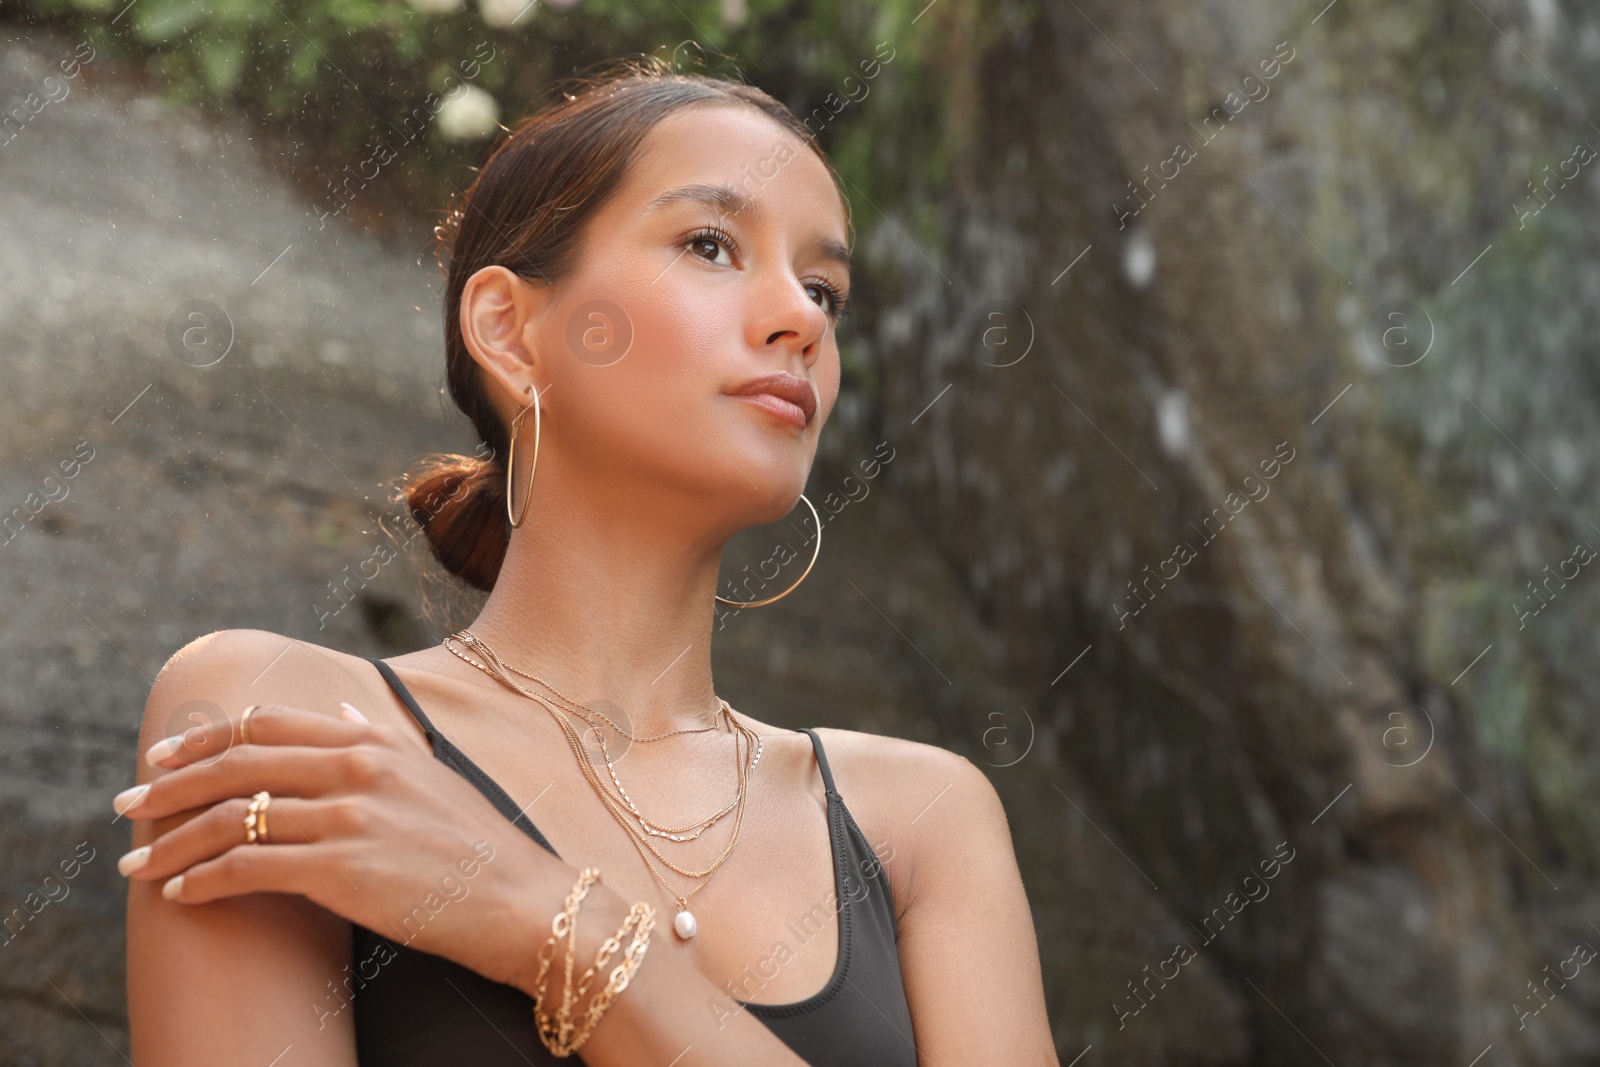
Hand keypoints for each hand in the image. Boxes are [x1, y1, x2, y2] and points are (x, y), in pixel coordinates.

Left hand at [113, 701, 585, 992]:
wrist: (520, 901)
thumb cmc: (477, 847)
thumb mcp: (430, 775)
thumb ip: (379, 742)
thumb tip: (343, 713)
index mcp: (373, 744)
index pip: (268, 724)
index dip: (205, 737)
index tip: (163, 756)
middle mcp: (357, 771)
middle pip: (238, 765)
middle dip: (170, 786)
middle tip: (126, 806)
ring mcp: (349, 819)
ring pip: (233, 819)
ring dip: (173, 841)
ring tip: (137, 864)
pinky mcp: (343, 871)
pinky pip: (250, 869)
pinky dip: (205, 880)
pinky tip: (182, 894)